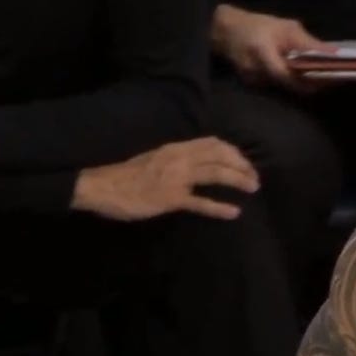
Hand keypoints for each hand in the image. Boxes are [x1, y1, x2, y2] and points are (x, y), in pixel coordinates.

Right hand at [71, 137, 259, 220]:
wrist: (101, 185)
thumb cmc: (126, 174)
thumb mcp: (155, 157)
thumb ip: (176, 158)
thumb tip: (196, 162)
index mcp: (175, 147)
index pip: (213, 143)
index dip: (233, 152)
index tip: (244, 161)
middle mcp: (179, 158)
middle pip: (220, 156)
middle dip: (242, 165)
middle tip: (254, 177)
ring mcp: (176, 178)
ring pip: (216, 173)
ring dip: (238, 180)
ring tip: (252, 187)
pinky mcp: (171, 198)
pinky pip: (201, 202)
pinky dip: (219, 207)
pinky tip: (233, 212)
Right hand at [210, 4, 334, 92]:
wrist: (226, 31)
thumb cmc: (258, 25)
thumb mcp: (285, 27)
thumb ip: (308, 43)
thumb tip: (335, 53)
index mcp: (262, 53)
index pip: (289, 76)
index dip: (312, 79)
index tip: (333, 77)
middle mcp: (257, 71)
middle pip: (291, 86)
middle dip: (313, 83)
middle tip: (333, 78)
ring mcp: (254, 80)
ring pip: (286, 87)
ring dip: (304, 82)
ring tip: (322, 74)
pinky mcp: (254, 85)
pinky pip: (279, 85)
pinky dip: (292, 80)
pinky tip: (302, 73)